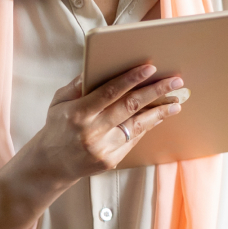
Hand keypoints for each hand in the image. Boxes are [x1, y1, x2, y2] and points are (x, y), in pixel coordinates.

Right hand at [28, 63, 186, 183]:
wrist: (50, 164)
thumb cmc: (57, 126)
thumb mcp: (59, 102)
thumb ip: (78, 84)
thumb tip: (99, 65)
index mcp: (78, 113)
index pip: (109, 92)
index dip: (131, 79)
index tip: (150, 68)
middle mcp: (92, 132)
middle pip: (130, 107)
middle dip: (155, 91)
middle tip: (176, 81)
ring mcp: (103, 148)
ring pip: (138, 126)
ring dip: (160, 112)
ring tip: (176, 102)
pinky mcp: (110, 160)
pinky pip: (133, 139)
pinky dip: (147, 126)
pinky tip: (159, 116)